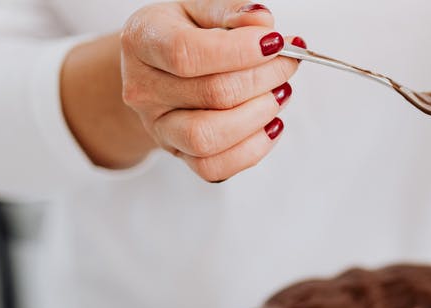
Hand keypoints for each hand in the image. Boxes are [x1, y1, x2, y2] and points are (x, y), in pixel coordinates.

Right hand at [119, 1, 298, 181]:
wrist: (157, 69)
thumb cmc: (182, 34)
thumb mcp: (200, 9)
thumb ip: (230, 11)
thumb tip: (262, 22)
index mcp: (143, 41)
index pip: (186, 53)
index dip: (239, 51)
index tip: (275, 43)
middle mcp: (144, 88)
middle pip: (212, 94)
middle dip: (264, 78)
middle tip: (287, 64)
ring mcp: (159, 126)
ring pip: (209, 137)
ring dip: (259, 116)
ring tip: (279, 94)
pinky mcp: (178, 153)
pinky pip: (214, 167)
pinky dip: (252, 150)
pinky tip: (270, 125)